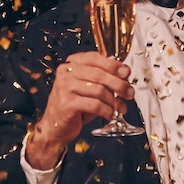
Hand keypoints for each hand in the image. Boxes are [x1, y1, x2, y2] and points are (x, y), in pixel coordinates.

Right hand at [26, 51, 133, 169]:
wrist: (54, 126)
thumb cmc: (72, 106)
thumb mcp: (87, 88)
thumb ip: (102, 79)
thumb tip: (124, 76)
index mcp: (71, 65)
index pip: (94, 58)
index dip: (113, 65)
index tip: (126, 72)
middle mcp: (66, 73)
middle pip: (99, 74)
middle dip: (119, 84)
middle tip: (129, 92)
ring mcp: (65, 87)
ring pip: (99, 90)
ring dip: (114, 101)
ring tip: (120, 107)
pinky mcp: (67, 103)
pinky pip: (95, 105)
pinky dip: (106, 110)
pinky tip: (110, 114)